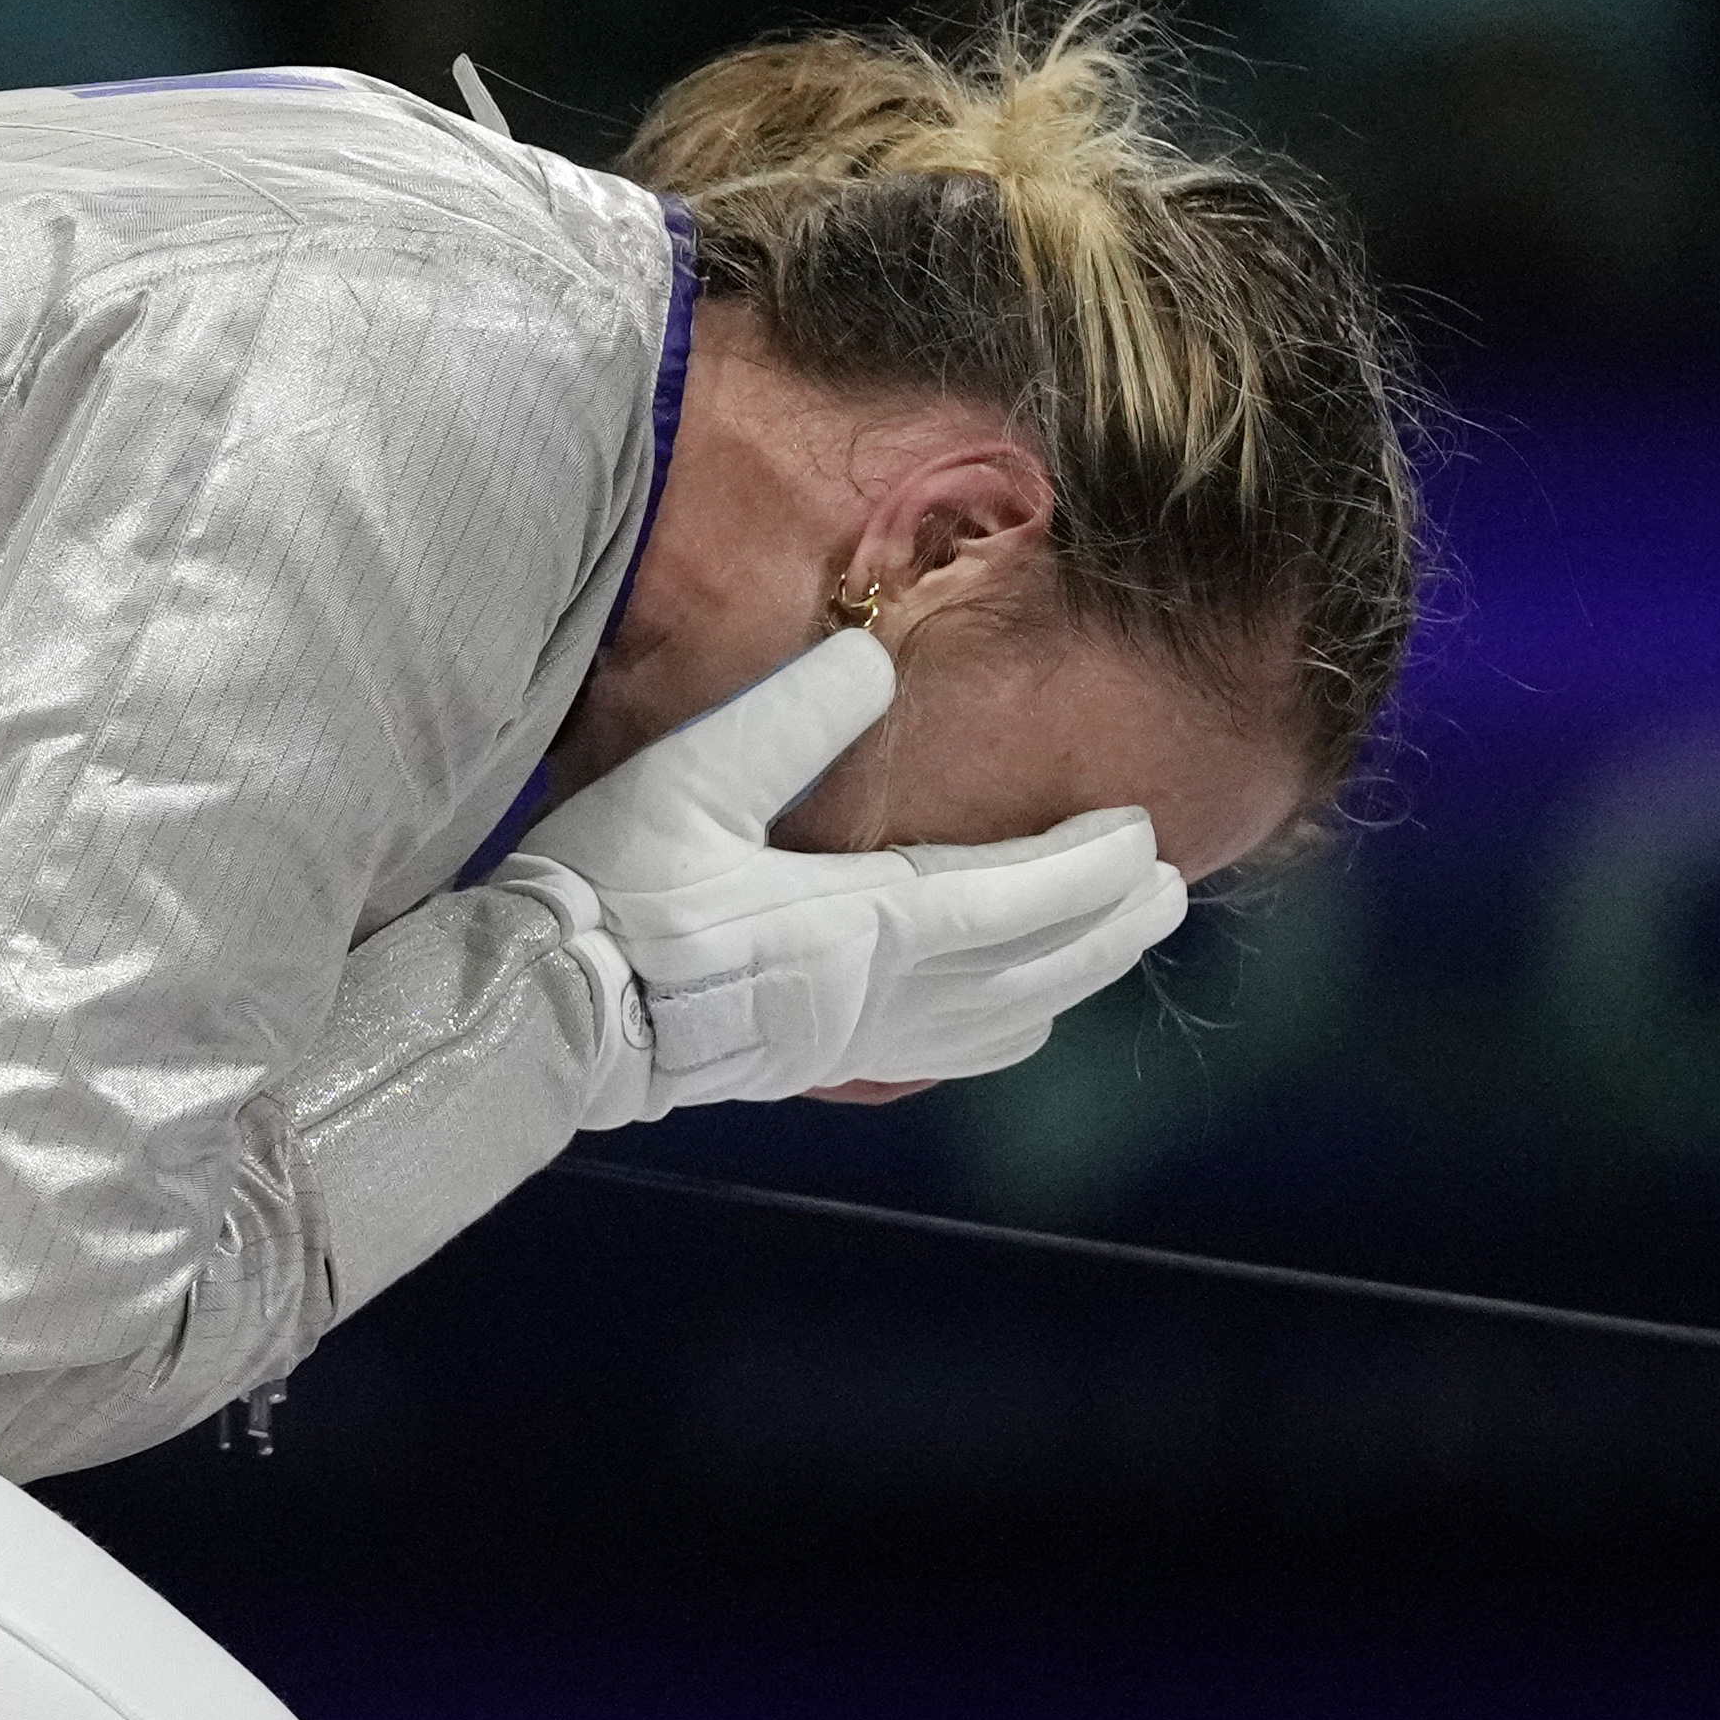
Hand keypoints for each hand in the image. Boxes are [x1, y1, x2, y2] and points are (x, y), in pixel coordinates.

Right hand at [502, 629, 1187, 1125]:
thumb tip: (874, 658)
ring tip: (1113, 944)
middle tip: (1172, 890)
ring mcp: (859, 1038)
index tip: (1150, 834)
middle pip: (1040, 967)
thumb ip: (790, 718)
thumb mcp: (691, 780)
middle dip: (1114, 928)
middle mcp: (887, 993)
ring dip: (1075, 978)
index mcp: (869, 922)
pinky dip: (1009, 1023)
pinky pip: (952, 1053)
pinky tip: (1011, 1012)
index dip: (1095, 869)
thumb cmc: (612, 889)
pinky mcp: (823, 1062)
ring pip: (1009, 1018)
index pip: (1022, 896)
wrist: (547, 1006)